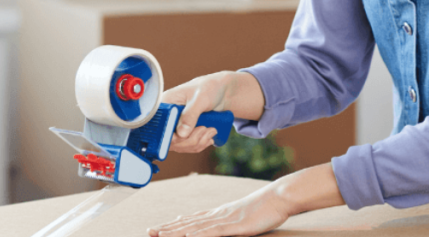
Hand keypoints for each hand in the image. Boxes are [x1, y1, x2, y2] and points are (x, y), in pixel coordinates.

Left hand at [147, 184, 290, 236]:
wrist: (278, 197)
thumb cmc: (263, 207)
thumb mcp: (240, 214)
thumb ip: (224, 220)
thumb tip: (210, 223)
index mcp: (219, 213)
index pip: (190, 220)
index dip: (172, 225)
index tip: (156, 228)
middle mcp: (218, 215)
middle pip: (188, 223)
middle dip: (167, 228)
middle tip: (149, 231)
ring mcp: (225, 220)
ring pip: (196, 227)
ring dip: (176, 231)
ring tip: (160, 234)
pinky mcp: (235, 226)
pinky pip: (214, 231)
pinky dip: (199, 234)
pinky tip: (188, 236)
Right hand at [160, 71, 264, 152]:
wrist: (224, 91)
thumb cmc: (210, 87)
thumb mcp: (201, 98)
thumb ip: (191, 114)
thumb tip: (181, 134)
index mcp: (166, 104)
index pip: (159, 126)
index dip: (170, 135)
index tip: (185, 135)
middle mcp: (168, 117)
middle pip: (169, 140)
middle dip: (190, 139)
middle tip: (205, 128)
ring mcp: (177, 126)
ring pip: (181, 146)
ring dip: (198, 141)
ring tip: (211, 130)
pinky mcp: (186, 133)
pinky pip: (189, 147)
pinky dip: (201, 144)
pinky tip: (209, 134)